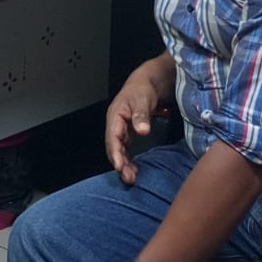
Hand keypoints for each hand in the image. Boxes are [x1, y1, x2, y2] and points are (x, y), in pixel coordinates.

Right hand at [105, 56, 174, 184]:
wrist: (149, 82)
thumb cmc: (143, 89)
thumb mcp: (143, 100)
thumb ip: (141, 115)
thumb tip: (142, 130)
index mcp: (115, 116)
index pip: (113, 138)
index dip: (115, 153)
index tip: (119, 166)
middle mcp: (116, 125)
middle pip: (114, 147)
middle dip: (119, 163)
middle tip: (128, 178)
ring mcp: (122, 130)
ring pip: (119, 151)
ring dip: (124, 165)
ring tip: (131, 179)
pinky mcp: (129, 133)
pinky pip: (126, 150)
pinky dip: (129, 160)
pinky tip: (134, 170)